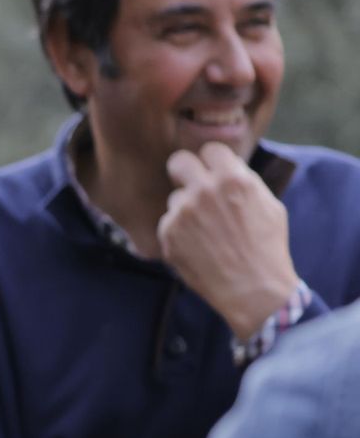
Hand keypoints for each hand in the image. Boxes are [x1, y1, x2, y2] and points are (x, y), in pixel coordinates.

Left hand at [158, 143, 298, 338]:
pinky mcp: (168, 234)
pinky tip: (198, 248)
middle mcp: (203, 191)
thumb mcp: (269, 205)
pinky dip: (179, 234)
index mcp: (233, 179)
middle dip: (184, 171)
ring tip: (208, 234)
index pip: (209, 149)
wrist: (252, 289)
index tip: (212, 171)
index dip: (211, 161)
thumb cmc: (265, 247)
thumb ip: (243, 181)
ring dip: (186, 211)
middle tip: (190, 185)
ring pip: (175, 199)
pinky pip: (168, 224)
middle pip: (178, 162)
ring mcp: (182, 213)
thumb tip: (225, 166)